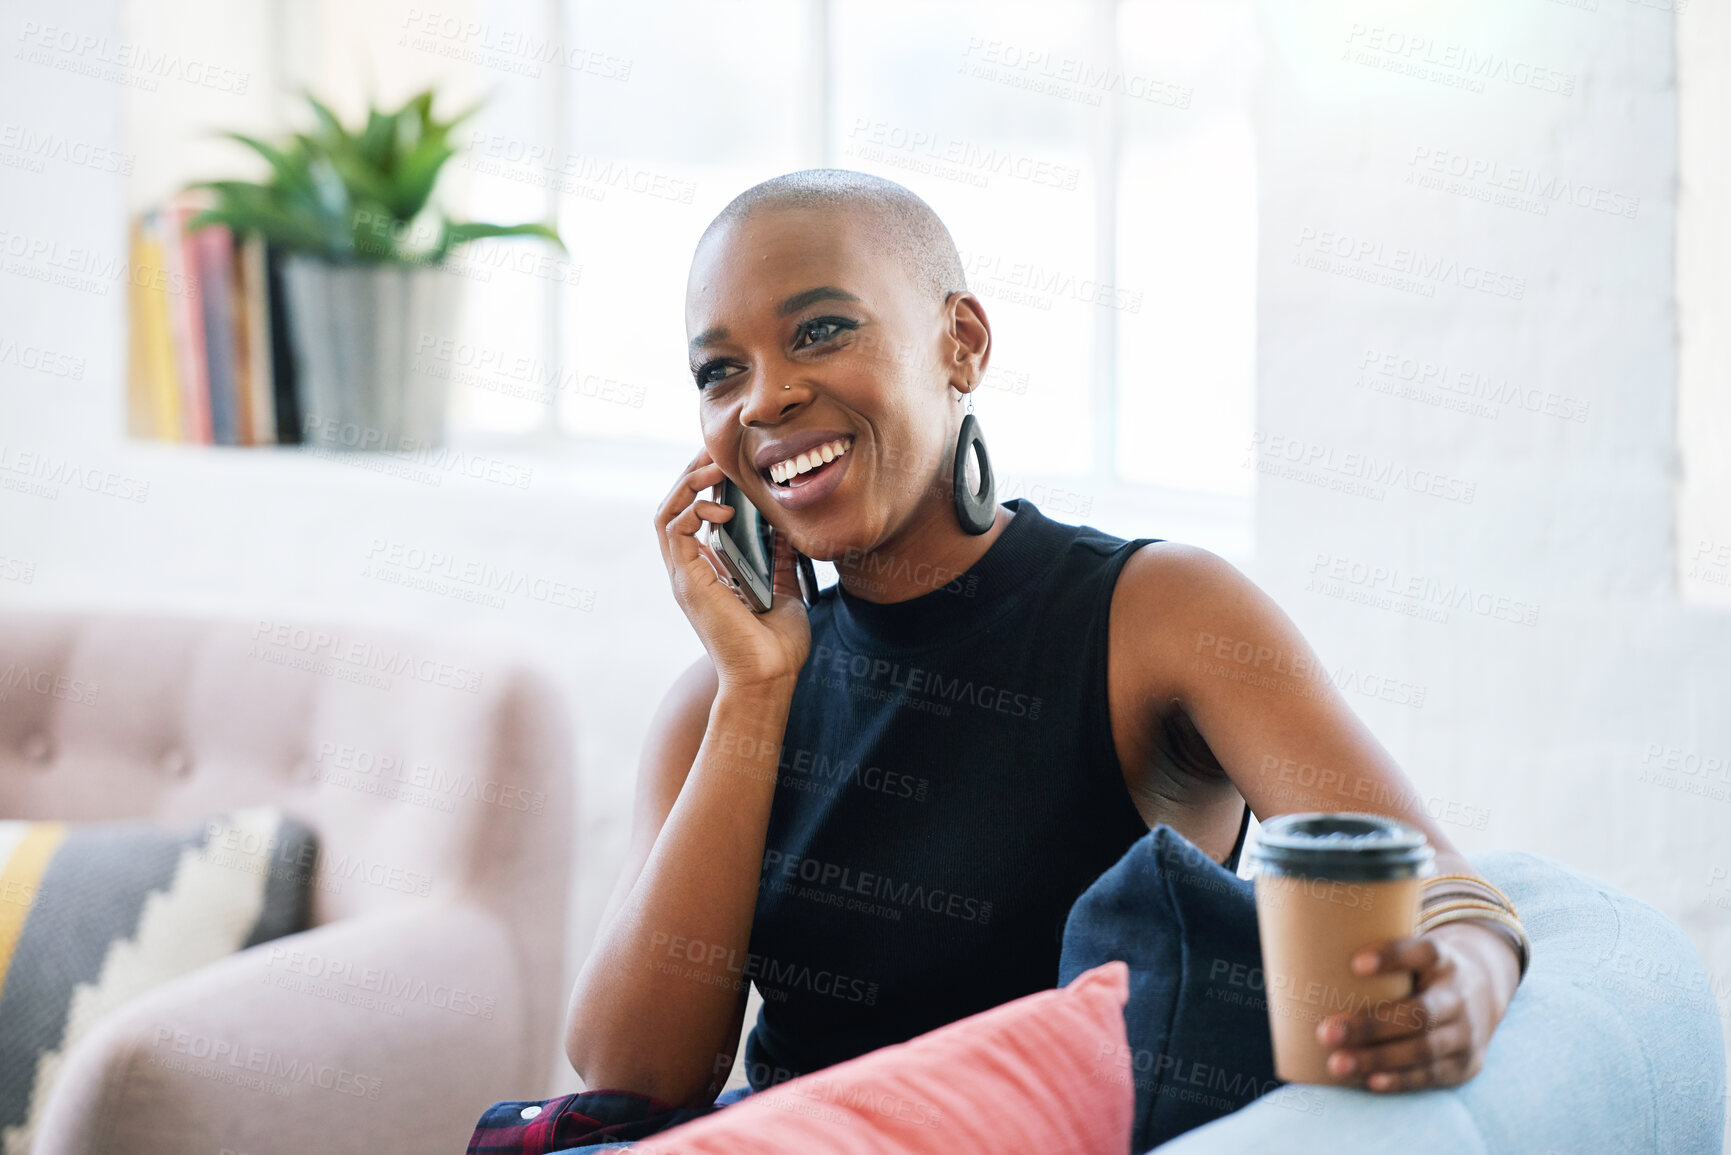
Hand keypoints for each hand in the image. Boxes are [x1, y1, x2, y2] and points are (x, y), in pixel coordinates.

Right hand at [654, 446, 810, 691]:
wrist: (769, 678)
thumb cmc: (777, 646)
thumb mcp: (785, 589)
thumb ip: (781, 558)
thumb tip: (788, 527)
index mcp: (709, 572)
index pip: (694, 516)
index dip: (706, 486)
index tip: (731, 464)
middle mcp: (690, 572)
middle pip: (675, 506)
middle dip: (693, 473)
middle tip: (716, 450)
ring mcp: (684, 577)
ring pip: (666, 512)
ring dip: (687, 483)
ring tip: (714, 466)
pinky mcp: (686, 581)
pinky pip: (674, 531)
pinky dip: (693, 510)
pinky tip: (721, 506)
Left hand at [1315, 922, 1520, 1092]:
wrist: (1481, 994)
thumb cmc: (1418, 972)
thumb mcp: (1409, 953)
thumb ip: (1370, 950)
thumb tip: (1296, 947)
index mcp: (1443, 960)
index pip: (1424, 952)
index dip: (1392, 957)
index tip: (1354, 963)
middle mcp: (1458, 995)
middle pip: (1419, 1012)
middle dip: (1371, 1025)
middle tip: (1325, 1031)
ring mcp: (1465, 1033)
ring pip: (1424, 1048)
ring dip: (1378, 1058)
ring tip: (1336, 1063)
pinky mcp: (1464, 1064)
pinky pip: (1431, 1075)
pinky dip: (1401, 1080)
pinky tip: (1370, 1082)